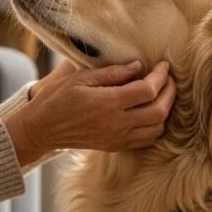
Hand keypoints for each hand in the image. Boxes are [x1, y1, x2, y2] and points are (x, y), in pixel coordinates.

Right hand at [4, 61, 175, 164]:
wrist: (42, 129)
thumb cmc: (57, 99)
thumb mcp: (80, 77)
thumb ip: (111, 73)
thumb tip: (138, 66)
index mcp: (107, 103)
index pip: (147, 90)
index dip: (161, 76)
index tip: (163, 65)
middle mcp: (116, 124)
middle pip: (159, 111)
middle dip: (170, 92)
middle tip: (168, 78)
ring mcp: (117, 138)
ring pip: (157, 128)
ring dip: (165, 110)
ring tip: (162, 94)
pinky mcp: (115, 146)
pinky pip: (146, 140)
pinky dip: (155, 125)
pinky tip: (151, 111)